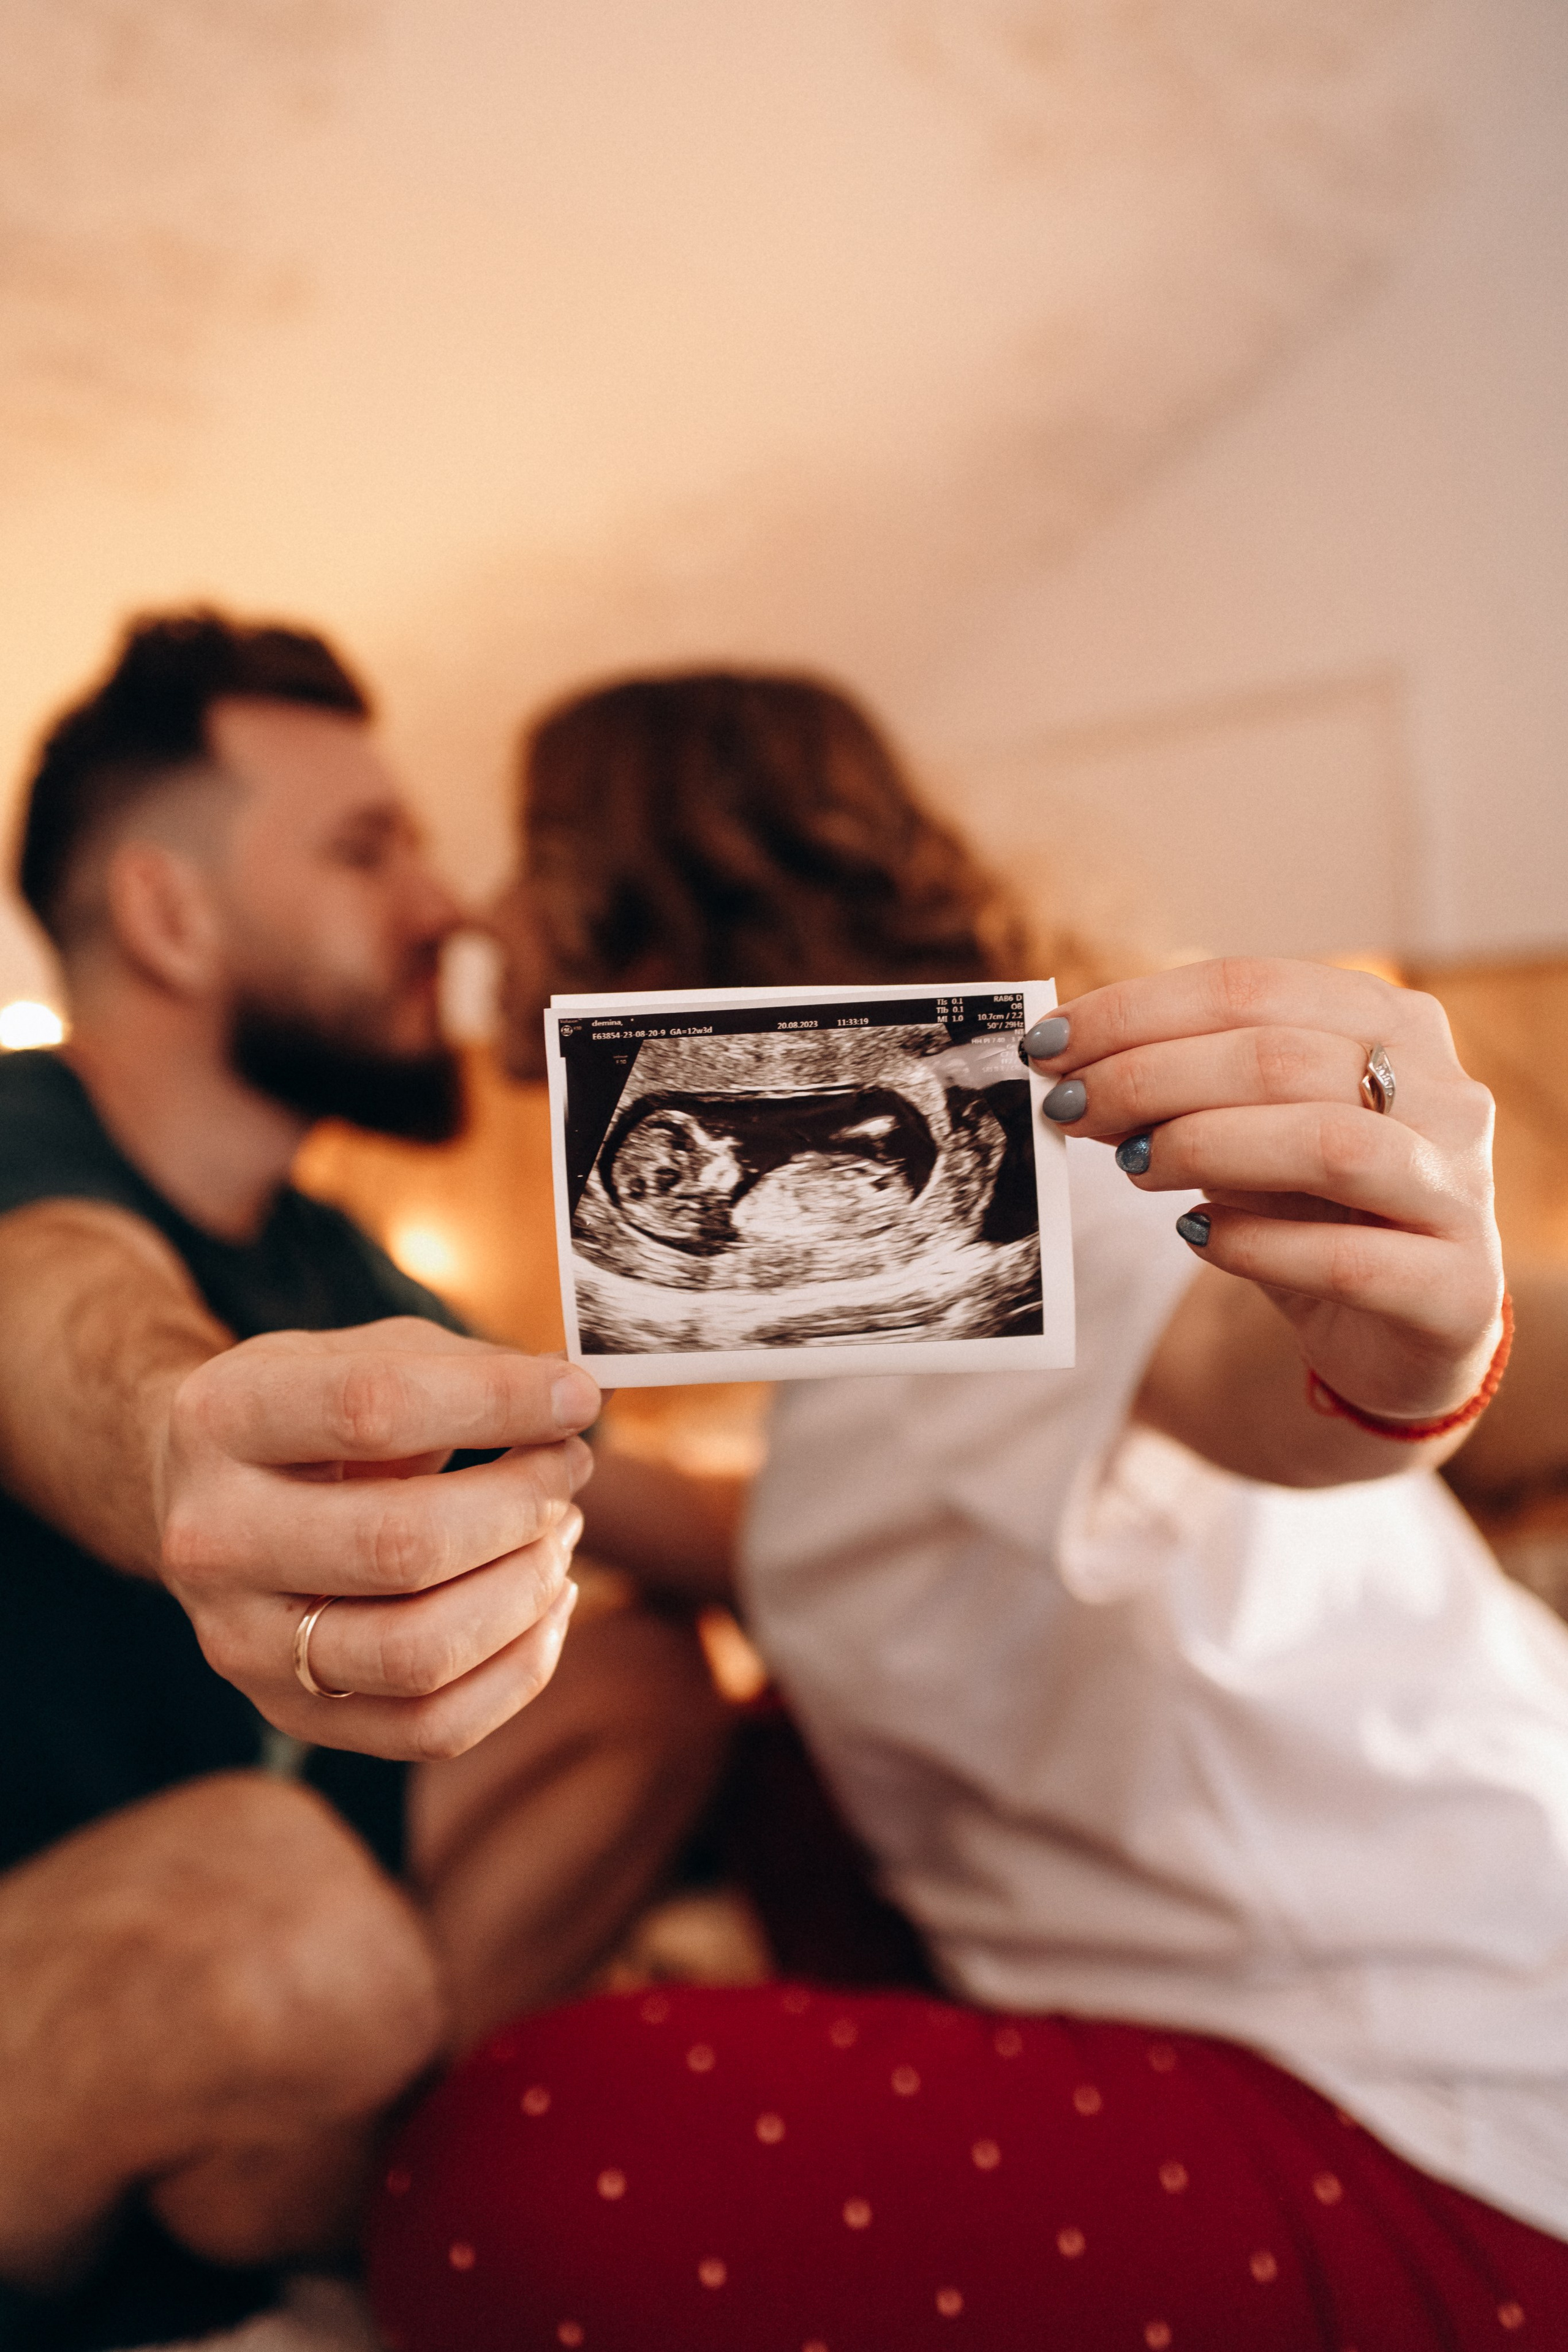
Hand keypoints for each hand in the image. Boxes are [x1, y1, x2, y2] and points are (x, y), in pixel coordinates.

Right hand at [157, 1318, 599, 1759]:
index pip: (373, 1409)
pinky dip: (520, 1668)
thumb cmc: (316, 1415)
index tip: (578, 1396)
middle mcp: (211, 1539)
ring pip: (418, 1654)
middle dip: (521, 1505)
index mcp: (222, 1419)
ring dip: (525, 1590)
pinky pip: (433, 1728)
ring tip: (559, 1532)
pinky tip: (548, 1602)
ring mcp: (242, 1642)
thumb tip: (578, 1394)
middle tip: (569, 1467)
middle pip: (401, 1545)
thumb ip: (470, 1366)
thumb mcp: (369, 1354)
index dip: (497, 1401)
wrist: (207, 1496)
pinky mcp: (290, 1715)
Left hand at [1028, 959, 1504, 1422]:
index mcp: (1395, 1024)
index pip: (1253, 987)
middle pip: (1280, 1058)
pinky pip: (1346, 1257)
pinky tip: (1196, 1235)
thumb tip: (1074, 1066)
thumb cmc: (1316, 1211)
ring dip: (1203, 1147)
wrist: (1403, 1334)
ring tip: (1132, 1166)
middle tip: (1068, 1107)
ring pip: (1326, 1143)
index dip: (1137, 1011)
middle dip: (1149, 1077)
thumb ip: (1187, 1092)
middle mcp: (1446, 1095)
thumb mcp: (1251, 1133)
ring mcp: (1460, 1193)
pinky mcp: (1456, 1290)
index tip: (1050, 1043)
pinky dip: (1253, 1242)